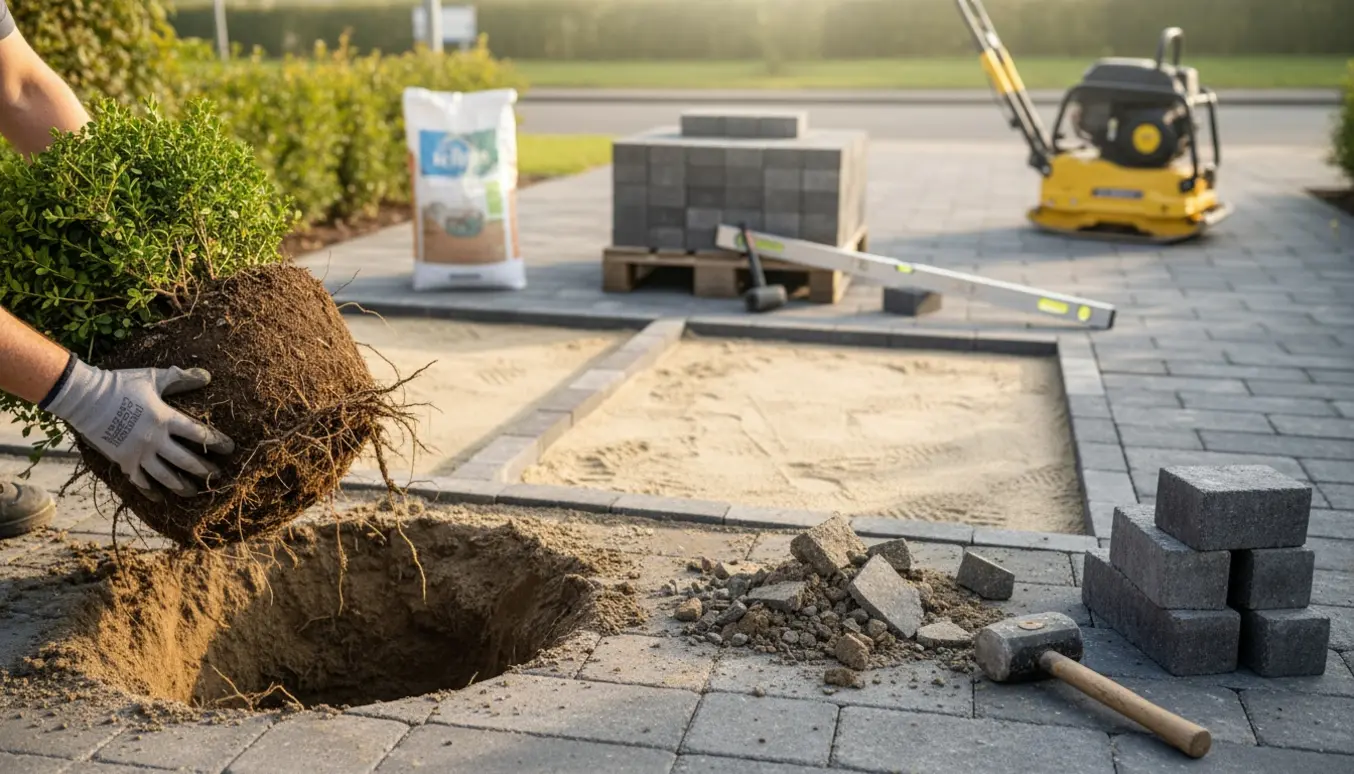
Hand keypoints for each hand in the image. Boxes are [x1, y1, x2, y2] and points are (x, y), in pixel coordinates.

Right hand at [43, 360, 234, 500]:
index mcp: (165, 419)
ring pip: (165, 476)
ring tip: (195, 492)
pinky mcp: (122, 461)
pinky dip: (150, 490)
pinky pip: (139, 480)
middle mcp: (154, 440)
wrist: (84, 397)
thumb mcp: (153, 378)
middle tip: (217, 476)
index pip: (199, 434)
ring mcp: (138, 453)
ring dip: (181, 485)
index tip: (230, 449)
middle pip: (186, 460)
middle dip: (204, 470)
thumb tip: (207, 376)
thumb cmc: (121, 384)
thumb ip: (180, 378)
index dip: (217, 442)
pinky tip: (160, 497)